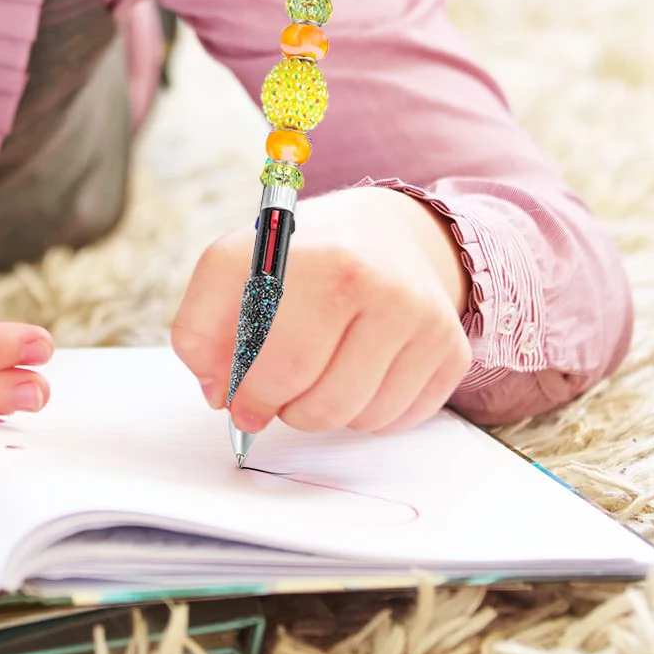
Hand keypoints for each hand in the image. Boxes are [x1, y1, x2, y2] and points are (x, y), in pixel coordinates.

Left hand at [169, 187, 473, 436]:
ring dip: (319, 413)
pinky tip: (351, 374)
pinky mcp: (451, 351)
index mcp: (323, 259)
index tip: (237, 403)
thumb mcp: (234, 264)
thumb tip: (215, 392)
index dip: (250, 393)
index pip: (282, 361)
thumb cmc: (299, 257)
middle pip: (320, 400)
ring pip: (357, 418)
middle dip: (280, 409)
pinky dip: (362, 413)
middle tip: (266, 402)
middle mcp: (383, 287)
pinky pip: (394, 420)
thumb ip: (202, 325)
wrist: (386, 233)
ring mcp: (425, 321)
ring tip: (308, 377)